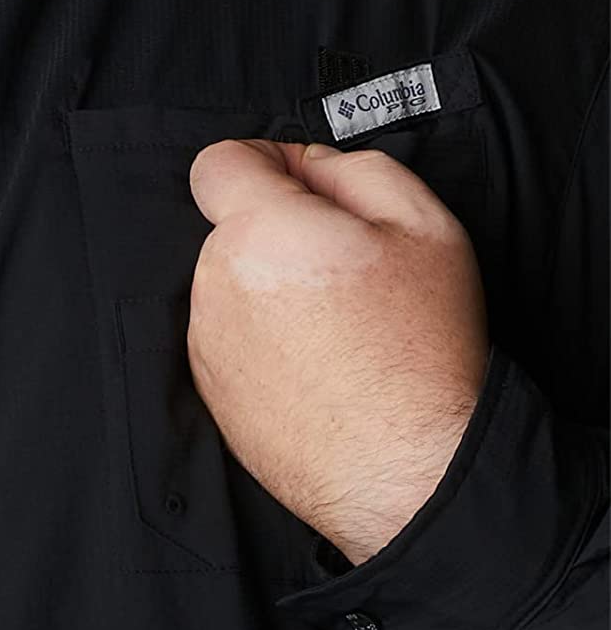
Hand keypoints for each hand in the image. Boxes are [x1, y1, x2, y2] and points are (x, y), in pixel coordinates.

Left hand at [185, 137, 488, 565]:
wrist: (410, 466)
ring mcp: (205, 339)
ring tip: (337, 327)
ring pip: (229, 282)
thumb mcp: (423, 225)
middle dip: (277, 232)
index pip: (216, 164)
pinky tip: (316, 365)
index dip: (259, 162)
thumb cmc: (424, 344)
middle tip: (346, 271)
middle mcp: (217, 281)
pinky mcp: (208, 387)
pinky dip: (262, 336)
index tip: (299, 184)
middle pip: (231, 227)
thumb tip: (302, 162)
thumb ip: (351, 168)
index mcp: (263, 231)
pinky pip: (228, 334)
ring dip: (269, 286)